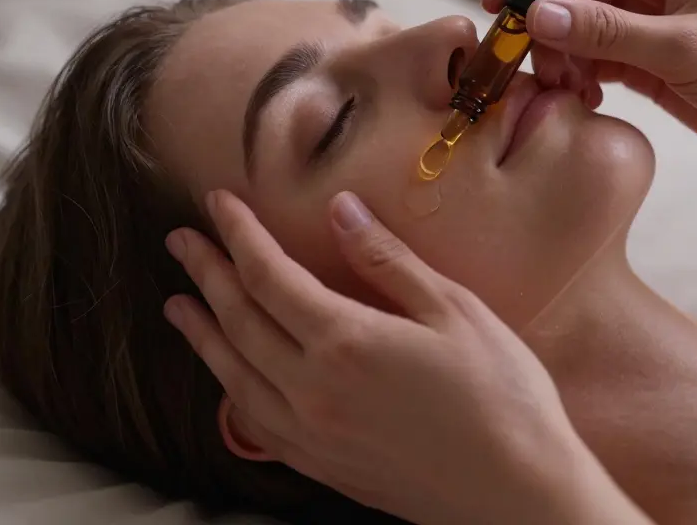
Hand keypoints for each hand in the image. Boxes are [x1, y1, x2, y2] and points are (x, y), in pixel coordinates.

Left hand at [162, 190, 639, 524]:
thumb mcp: (454, 311)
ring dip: (202, 334)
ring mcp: (311, 434)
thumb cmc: (502, 398)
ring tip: (178, 306)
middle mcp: (312, 390)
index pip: (268, 275)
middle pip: (238, 321)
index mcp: (344, 341)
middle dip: (206, 275)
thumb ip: (387, 261)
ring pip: (233, 375)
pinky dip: (229, 390)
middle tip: (179, 240)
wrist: (517, 496)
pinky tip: (226, 379)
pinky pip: (254, 423)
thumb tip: (340, 209)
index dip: (238, 233)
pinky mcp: (321, 466)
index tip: (216, 201)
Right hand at [482, 0, 696, 173]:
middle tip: (525, 62)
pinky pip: (590, 59)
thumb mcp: (683, 48)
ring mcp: (647, 20)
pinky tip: (580, 100)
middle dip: (541, 22)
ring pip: (573, 26)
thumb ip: (607, 32)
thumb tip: (537, 14)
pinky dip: (576, 77)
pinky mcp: (647, 61)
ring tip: (562, 89)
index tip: (500, 5)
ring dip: (557, 56)